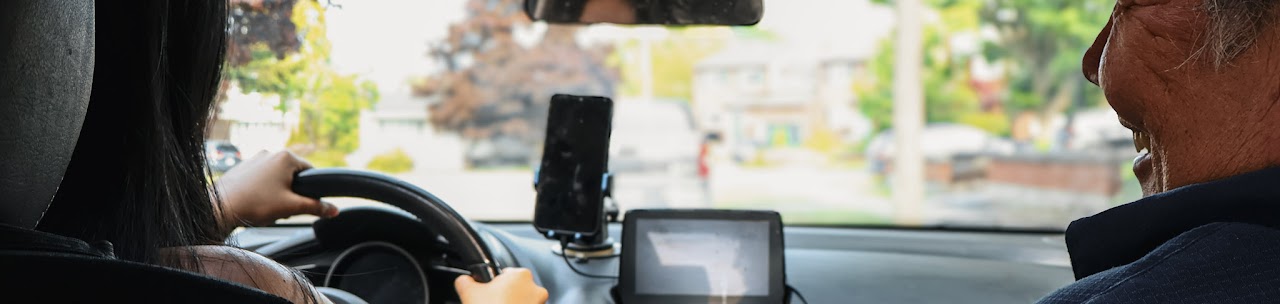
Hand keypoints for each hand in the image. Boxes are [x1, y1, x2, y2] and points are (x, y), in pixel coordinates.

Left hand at [215, 151, 337, 229]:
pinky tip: (254, 203)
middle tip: (282, 208)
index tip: (302, 203)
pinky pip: (260, 178)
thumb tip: (334, 210)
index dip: (310, 189)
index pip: (310, 171)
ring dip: (276, 192)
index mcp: (286, 157)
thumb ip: (315, 207)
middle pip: (292, 175)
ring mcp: (254, 159)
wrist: (220, 208)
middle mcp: (270, 153)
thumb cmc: (255, 204)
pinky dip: (262, 190)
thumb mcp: (291, 208)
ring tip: (266, 207)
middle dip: (291, 192)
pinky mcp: (242, 167)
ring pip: (276, 177)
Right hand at [455, 268, 548, 303]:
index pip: (505, 273)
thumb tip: (463, 280)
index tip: (487, 293)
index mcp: (520, 275)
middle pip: (515, 288)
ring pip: (522, 302)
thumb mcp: (468, 292)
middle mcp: (535, 288)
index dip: (493, 284)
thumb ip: (464, 280)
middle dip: (504, 296)